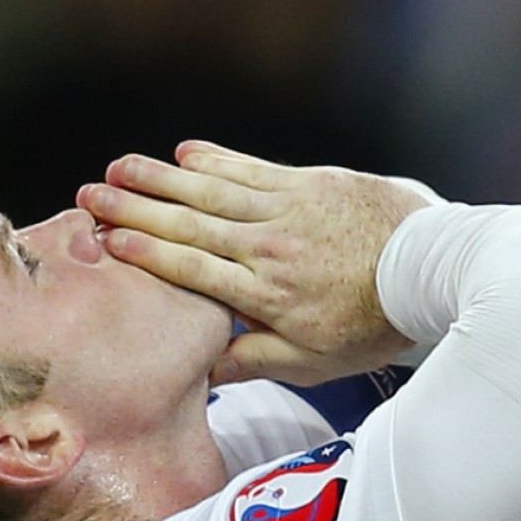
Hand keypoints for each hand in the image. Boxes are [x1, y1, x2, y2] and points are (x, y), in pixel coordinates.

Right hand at [77, 141, 431, 385]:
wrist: (431, 270)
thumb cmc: (373, 322)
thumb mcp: (317, 361)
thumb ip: (257, 361)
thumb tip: (204, 371)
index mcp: (265, 293)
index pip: (192, 268)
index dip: (147, 251)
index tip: (107, 237)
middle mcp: (267, 246)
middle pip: (190, 222)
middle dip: (135, 207)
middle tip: (90, 193)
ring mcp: (287, 208)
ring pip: (212, 188)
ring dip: (162, 176)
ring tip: (120, 165)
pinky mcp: (309, 181)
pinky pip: (252, 167)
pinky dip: (217, 157)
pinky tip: (186, 149)